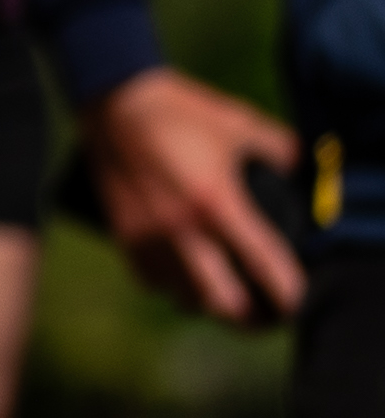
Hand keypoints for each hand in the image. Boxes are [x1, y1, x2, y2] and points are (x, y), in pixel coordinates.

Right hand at [83, 65, 305, 322]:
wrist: (116, 101)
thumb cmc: (182, 111)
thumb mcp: (240, 122)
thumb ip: (279, 149)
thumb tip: (301, 169)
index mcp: (218, 202)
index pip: (263, 265)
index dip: (287, 293)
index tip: (295, 301)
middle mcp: (183, 229)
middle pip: (224, 304)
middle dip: (250, 316)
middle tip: (264, 312)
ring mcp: (149, 237)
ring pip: (186, 299)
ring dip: (211, 302)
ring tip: (226, 294)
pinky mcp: (124, 237)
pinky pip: (153, 283)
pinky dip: (174, 287)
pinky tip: (186, 275)